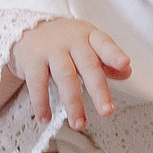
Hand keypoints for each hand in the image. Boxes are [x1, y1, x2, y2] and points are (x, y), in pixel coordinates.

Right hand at [9, 18, 131, 129]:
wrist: (26, 29)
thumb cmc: (64, 41)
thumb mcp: (87, 44)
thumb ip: (106, 59)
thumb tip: (126, 73)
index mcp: (88, 36)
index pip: (104, 44)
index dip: (114, 54)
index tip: (125, 64)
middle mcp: (71, 41)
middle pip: (88, 65)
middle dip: (98, 90)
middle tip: (106, 111)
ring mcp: (50, 49)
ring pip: (65, 77)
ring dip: (73, 103)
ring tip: (79, 123)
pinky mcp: (32, 60)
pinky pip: (37, 84)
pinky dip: (41, 103)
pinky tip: (45, 118)